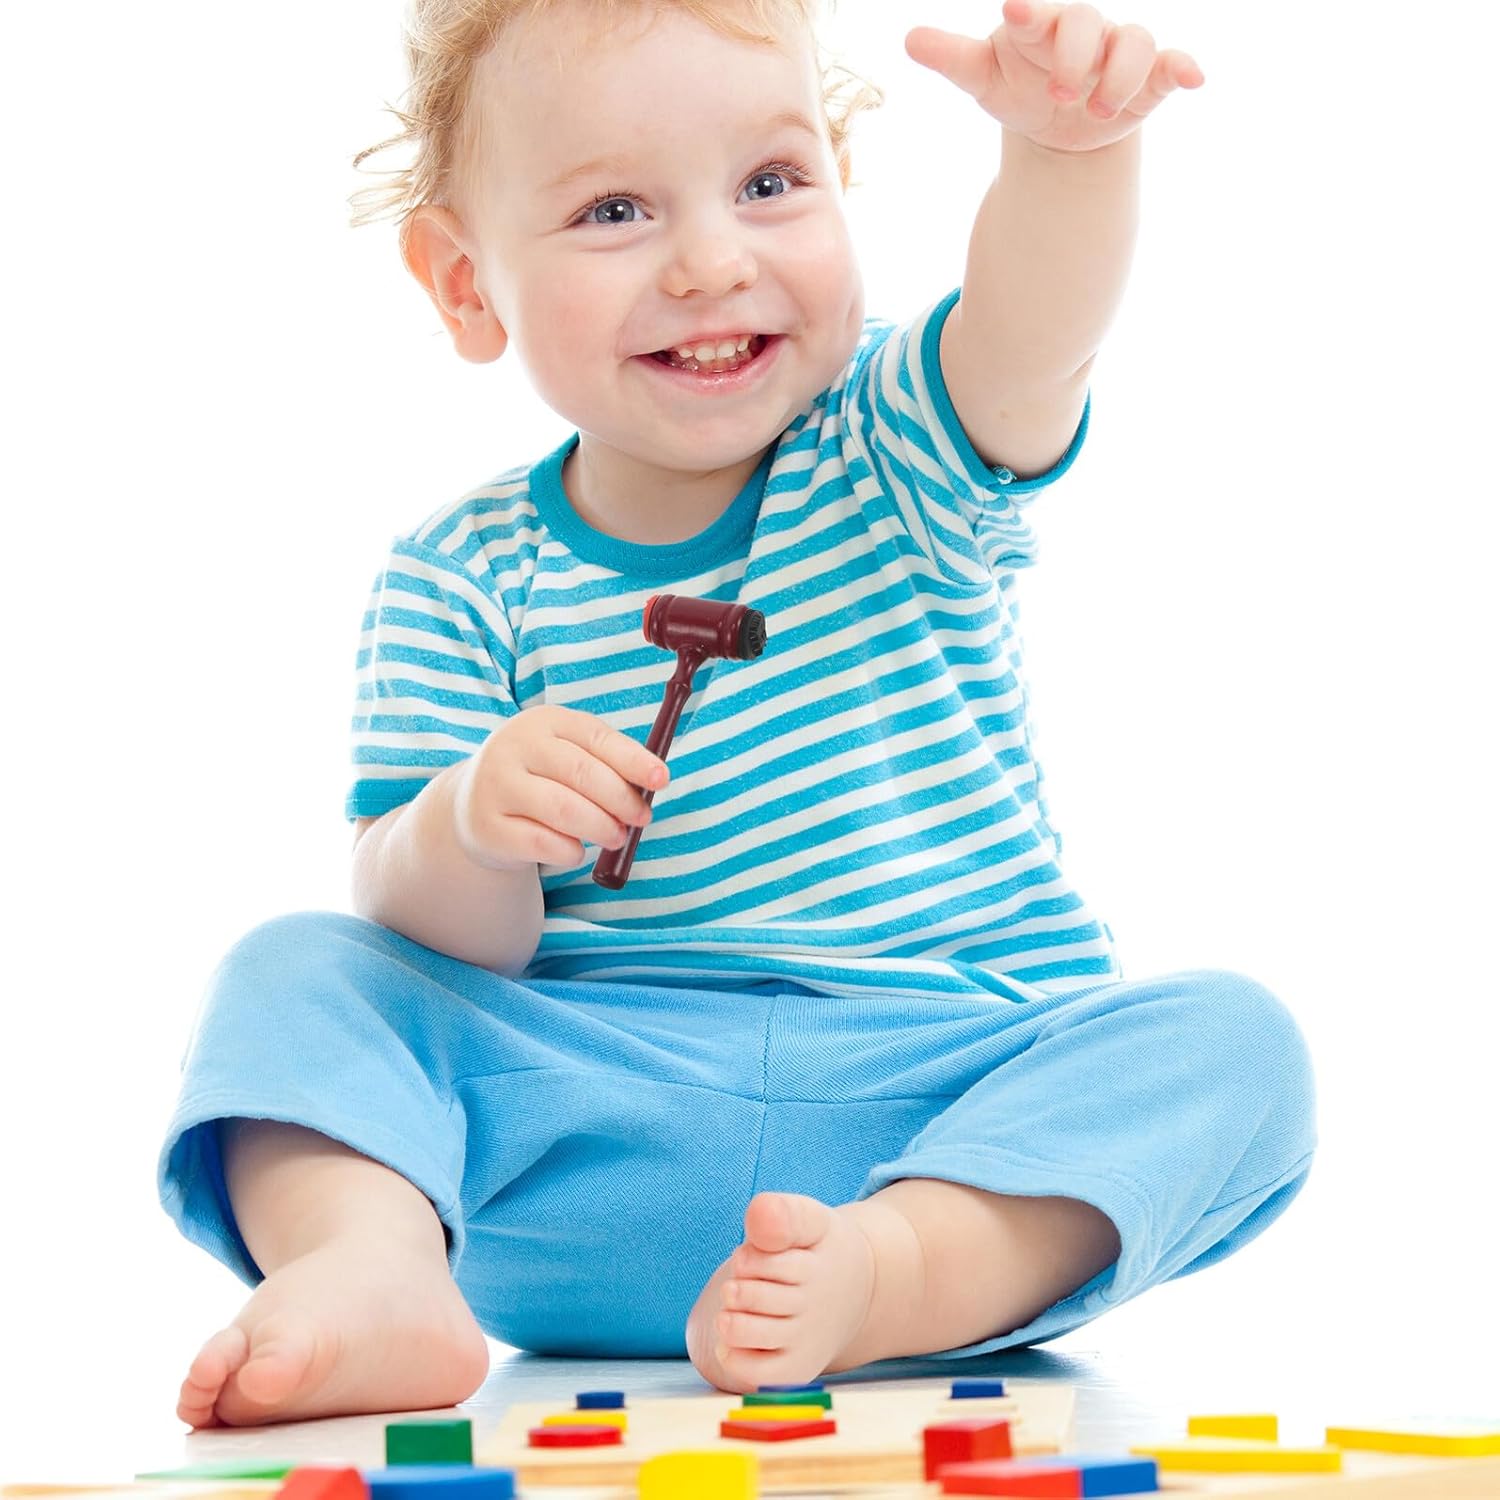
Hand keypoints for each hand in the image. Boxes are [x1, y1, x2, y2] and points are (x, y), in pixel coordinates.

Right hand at [453, 705, 669, 869]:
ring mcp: (496, 785)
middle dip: (621, 800)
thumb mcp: (566, 755)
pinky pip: (543, 843)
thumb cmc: (539, 777)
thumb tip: (651, 785)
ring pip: (564, 810)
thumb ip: (606, 764)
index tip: (662, 779)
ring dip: (601, 828)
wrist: (473, 804)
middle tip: (641, 819)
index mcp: (543, 721)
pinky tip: (576, 850)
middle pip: (582, 773)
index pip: (596, 737)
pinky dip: (571, 851)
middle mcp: (514, 746)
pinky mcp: (488, 826)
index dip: (634, 760)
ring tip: (616, 837)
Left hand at [906, 0, 1203, 153]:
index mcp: (1040, 24)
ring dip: (1119, 75)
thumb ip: (952, 57)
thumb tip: (909, 40)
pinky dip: (1183, 68)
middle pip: (1088, 24)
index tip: (1016, 13)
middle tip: (1058, 93)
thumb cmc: (1017, 87)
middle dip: (1074, 56)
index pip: (1037, 12)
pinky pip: (1171, 64)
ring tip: (1097, 109)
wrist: (1054, 126)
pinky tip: (1191, 78)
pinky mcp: (1148, 78)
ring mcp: (1118, 51)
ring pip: (1133, 43)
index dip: (1032, 13)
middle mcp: (1084, 29)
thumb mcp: (982, 78)